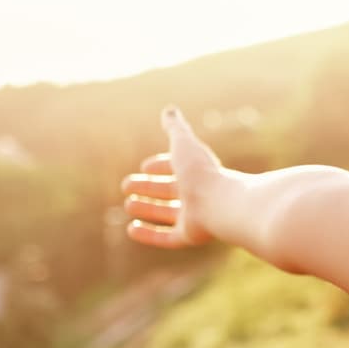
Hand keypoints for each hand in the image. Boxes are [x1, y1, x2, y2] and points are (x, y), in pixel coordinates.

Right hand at [120, 106, 223, 248]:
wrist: (222, 203)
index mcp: (198, 172)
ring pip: (168, 213)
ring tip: (128, 205)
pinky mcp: (190, 236)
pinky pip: (167, 237)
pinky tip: (131, 229)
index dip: (161, 166)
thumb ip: (175, 128)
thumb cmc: (201, 172)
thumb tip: (169, 110)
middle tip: (127, 186)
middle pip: (170, 191)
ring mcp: (195, 216)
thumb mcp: (184, 145)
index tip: (144, 167)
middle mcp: (197, 195)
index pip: (177, 168)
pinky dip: (149, 234)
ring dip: (147, 208)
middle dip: (149, 187)